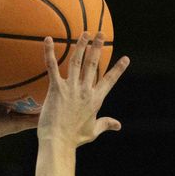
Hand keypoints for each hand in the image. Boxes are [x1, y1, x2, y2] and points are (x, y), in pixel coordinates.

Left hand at [37, 32, 129, 147]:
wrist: (59, 143)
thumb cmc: (74, 139)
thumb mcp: (93, 131)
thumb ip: (106, 124)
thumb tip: (119, 125)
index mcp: (95, 100)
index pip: (110, 80)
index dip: (118, 69)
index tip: (125, 59)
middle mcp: (85, 91)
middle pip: (93, 64)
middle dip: (98, 47)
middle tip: (101, 33)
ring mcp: (71, 88)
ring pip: (77, 61)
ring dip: (81, 45)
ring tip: (85, 33)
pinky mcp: (56, 89)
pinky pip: (52, 67)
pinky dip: (49, 53)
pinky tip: (48, 39)